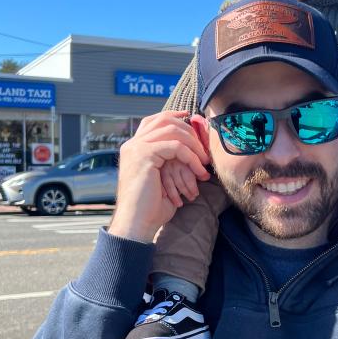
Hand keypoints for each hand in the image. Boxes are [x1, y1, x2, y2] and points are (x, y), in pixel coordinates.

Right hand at [108, 111, 208, 242]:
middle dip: (189, 130)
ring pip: (172, 130)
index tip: (193, 119)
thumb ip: (170, 161)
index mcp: (134, 147)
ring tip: (204, 162)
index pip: (154, 120)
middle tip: (204, 149)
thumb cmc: (150, 207)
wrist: (136, 223)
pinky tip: (199, 170)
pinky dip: (191, 157)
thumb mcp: (162, 179)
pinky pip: (175, 147)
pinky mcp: (145, 155)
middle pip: (165, 120)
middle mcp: (133, 144)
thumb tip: (192, 150)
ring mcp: (137, 148)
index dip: (174, 116)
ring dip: (193, 144)